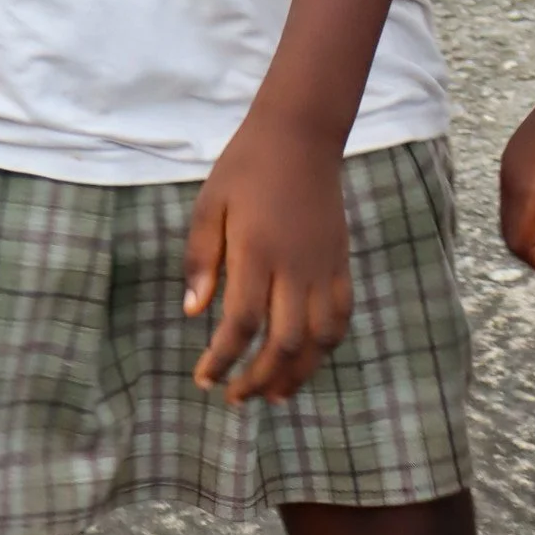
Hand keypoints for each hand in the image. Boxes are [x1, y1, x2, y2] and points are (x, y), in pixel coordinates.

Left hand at [182, 110, 351, 404]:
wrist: (301, 136)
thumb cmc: (245, 168)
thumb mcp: (209, 204)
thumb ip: (200, 259)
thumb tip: (193, 313)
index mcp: (256, 251)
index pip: (242, 323)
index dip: (223, 359)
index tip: (204, 379)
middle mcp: (295, 266)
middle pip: (284, 342)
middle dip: (257, 379)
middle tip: (234, 397)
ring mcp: (323, 267)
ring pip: (318, 339)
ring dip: (296, 374)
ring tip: (271, 395)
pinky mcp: (341, 263)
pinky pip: (341, 317)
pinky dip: (326, 347)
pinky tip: (306, 360)